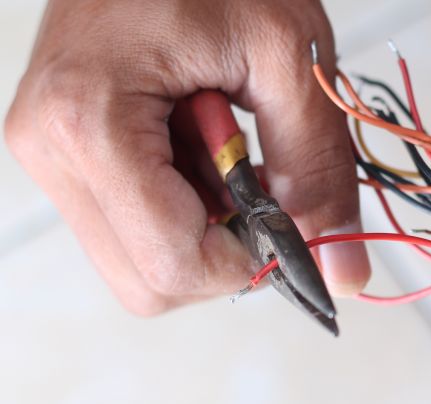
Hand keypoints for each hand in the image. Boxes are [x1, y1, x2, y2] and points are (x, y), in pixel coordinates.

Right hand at [4, 0, 369, 314]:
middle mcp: (49, 151)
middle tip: (258, 178)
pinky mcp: (67, 154)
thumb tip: (344, 273)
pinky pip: (134, 226)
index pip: (172, 262)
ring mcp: (51, 156)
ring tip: (227, 144)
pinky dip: (187, 206)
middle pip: (150, 280)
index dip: (247, 261)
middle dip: (225, 249)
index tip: (292, 224)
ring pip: (142, 261)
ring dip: (207, 225)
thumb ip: (319, 173)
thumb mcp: (290, 59)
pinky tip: (205, 145)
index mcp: (88, 123)